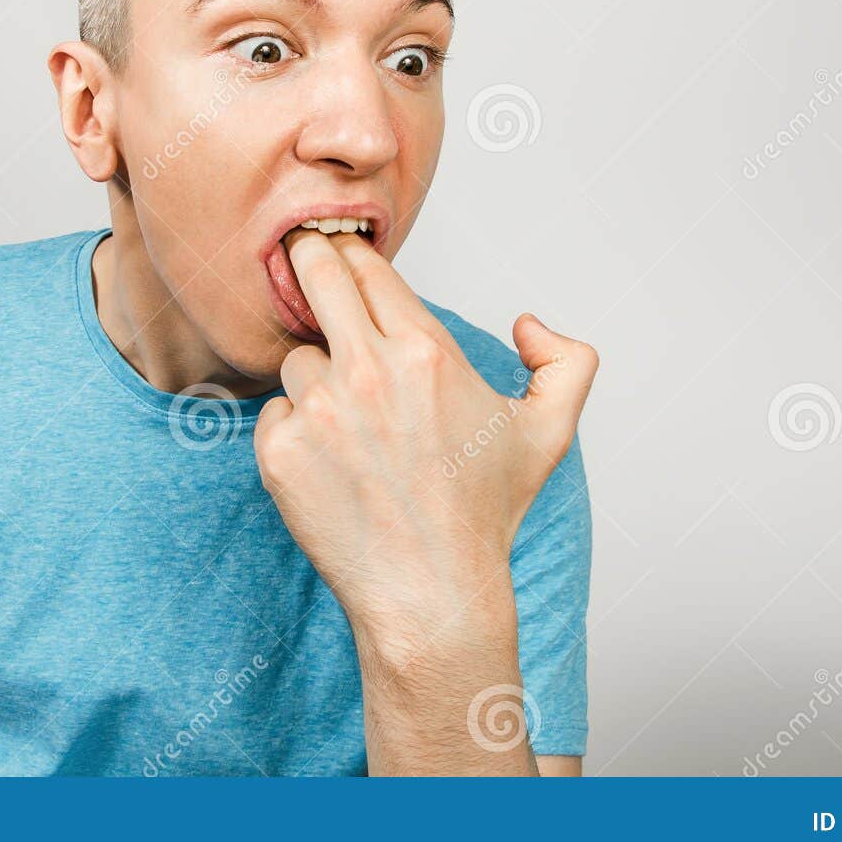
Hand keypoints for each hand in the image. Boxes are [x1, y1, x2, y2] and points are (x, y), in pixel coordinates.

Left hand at [253, 230, 598, 665]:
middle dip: (306, 257)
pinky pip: (276, 411)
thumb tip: (527, 323)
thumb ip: (566, 361)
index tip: (341, 249)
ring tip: (353, 424)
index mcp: (425, 350)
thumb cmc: (483, 514)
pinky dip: (295, 428)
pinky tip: (332, 461)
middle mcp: (366, 370)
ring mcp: (317, 410)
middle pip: (314, 272)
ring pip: (297, 356)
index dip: (351, 250)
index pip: (367, 265)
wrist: (431, 591)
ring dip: (316, 374)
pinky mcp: (280, 451)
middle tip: (301, 256)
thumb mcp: (550, 432)